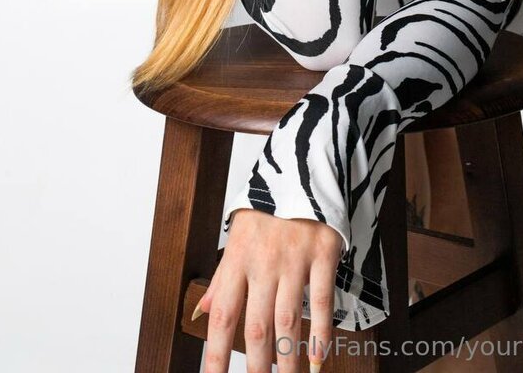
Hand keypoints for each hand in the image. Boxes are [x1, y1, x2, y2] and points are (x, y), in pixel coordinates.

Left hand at [195, 207, 343, 372]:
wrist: (301, 169)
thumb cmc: (266, 209)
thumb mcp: (237, 237)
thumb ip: (222, 278)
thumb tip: (199, 313)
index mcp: (237, 258)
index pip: (222, 315)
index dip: (215, 353)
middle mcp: (263, 261)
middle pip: (256, 326)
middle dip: (256, 367)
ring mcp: (295, 257)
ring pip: (288, 320)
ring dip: (287, 361)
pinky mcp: (324, 252)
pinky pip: (322, 301)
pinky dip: (320, 334)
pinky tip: (317, 360)